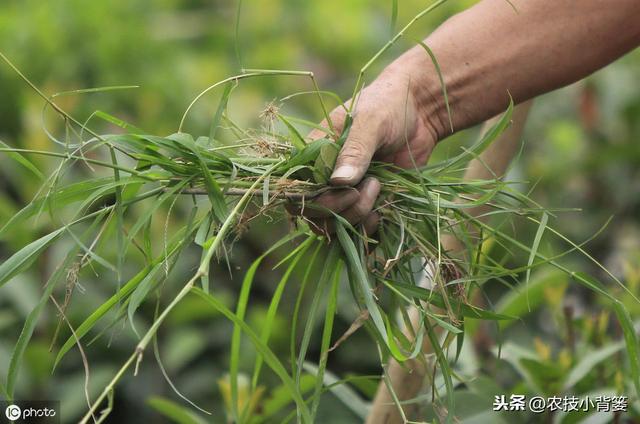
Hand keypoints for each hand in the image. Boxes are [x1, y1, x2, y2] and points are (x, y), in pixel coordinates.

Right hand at [291, 67, 442, 234]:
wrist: (420, 112)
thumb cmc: (388, 106)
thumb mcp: (370, 122)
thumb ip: (355, 151)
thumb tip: (338, 182)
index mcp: (315, 154)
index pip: (297, 187)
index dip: (313, 198)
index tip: (341, 187)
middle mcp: (325, 177)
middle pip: (315, 212)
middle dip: (339, 208)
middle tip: (370, 185)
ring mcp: (345, 193)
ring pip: (335, 225)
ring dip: (356, 216)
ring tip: (378, 187)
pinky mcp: (366, 203)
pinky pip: (357, 229)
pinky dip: (367, 227)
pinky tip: (381, 210)